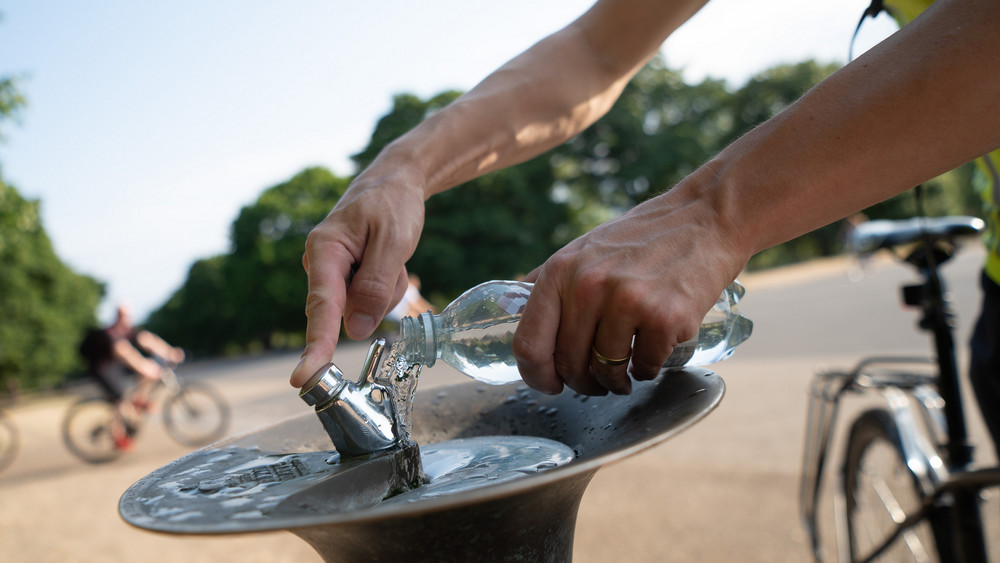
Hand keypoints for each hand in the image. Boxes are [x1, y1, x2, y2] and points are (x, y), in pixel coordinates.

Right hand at [290, 163, 425, 387]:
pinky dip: (385, 285)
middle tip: (393, 258)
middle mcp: (319, 264)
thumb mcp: (394, 240)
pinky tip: (386, 259)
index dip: (315, 346)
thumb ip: (375, 285)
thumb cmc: (392, 204)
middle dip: (377, 293)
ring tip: (389, 252)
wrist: (394, 183)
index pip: (320, 307)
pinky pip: (368, 300)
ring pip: (363, 307)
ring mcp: (330, 274)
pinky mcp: (343, 280)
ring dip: (385, 287)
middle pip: (347, 310)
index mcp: (325, 250)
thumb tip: (356, 331)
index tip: (303, 378)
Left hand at [512, 184, 747, 395]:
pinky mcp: (665, 317)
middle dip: (582, 383)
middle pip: (569, 364)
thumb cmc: (642, 238)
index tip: (550, 384)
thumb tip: (510, 310)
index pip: (529, 343)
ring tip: (625, 373)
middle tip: (596, 382)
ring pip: (607, 371)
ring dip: (615, 382)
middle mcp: (589, 286)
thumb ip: (550, 282)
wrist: (705, 218)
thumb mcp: (584, 249)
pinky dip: (648, 369)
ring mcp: (627, 302)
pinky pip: (645, 366)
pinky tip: (652, 353)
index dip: (536, 376)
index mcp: (561, 270)